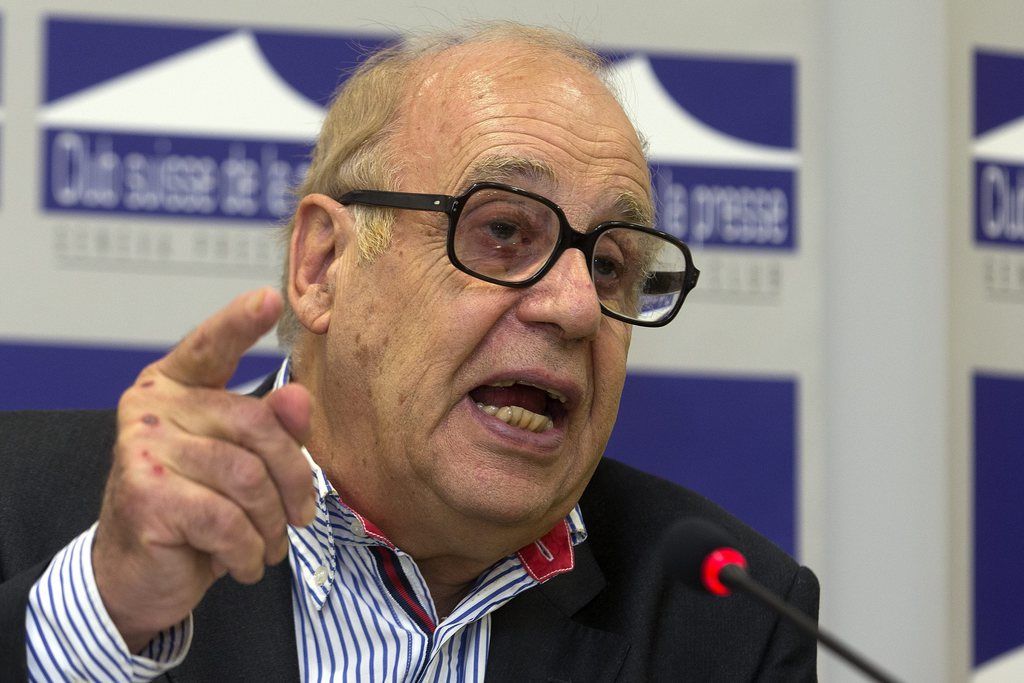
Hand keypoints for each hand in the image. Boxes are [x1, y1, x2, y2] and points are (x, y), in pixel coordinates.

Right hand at [92, 288, 314, 652]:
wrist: (143, 573)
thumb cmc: (199, 508)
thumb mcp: (244, 464)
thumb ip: (274, 428)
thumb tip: (299, 398)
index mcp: (178, 385)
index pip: (211, 346)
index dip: (239, 322)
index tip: (270, 298)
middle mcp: (154, 406)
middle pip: (257, 424)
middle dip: (294, 478)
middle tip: (303, 516)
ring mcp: (143, 446)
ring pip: (247, 477)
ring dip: (272, 524)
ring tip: (270, 545)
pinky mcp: (144, 492)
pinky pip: (226, 519)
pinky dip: (248, 550)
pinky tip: (244, 561)